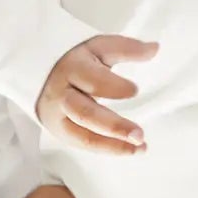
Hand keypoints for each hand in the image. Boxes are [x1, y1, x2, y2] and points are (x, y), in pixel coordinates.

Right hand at [36, 34, 157, 154]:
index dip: (114, 87)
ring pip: (85, 137)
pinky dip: (109, 149)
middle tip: (139, 135)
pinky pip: (86, 145)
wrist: (43, 76)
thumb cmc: (78, 62)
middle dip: (114, 127)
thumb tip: (155, 48)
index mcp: (72, 69)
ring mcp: (60, 118)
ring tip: (140, 147)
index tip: (136, 90)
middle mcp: (63, 96)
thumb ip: (127, 49)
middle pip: (86, 114)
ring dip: (114, 145)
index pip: (93, 80)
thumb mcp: (99, 48)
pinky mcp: (62, 133)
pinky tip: (129, 150)